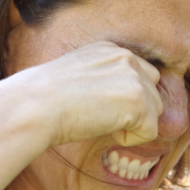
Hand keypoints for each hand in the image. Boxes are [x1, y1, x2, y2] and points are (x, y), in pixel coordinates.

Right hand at [0, 41, 162, 147]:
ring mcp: (134, 78)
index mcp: (110, 49)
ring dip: (132, 125)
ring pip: (155, 113)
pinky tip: (105, 129)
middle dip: (135, 112)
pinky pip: (151, 131)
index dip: (125, 99)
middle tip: (100, 117)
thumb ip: (106, 80)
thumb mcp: (78, 77)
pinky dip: (130, 139)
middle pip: (153, 94)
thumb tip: (124, 103)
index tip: (98, 106)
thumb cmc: (45, 100)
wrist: (34, 107)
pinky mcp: (138, 101)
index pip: (141, 75)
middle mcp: (126, 58)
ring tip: (100, 121)